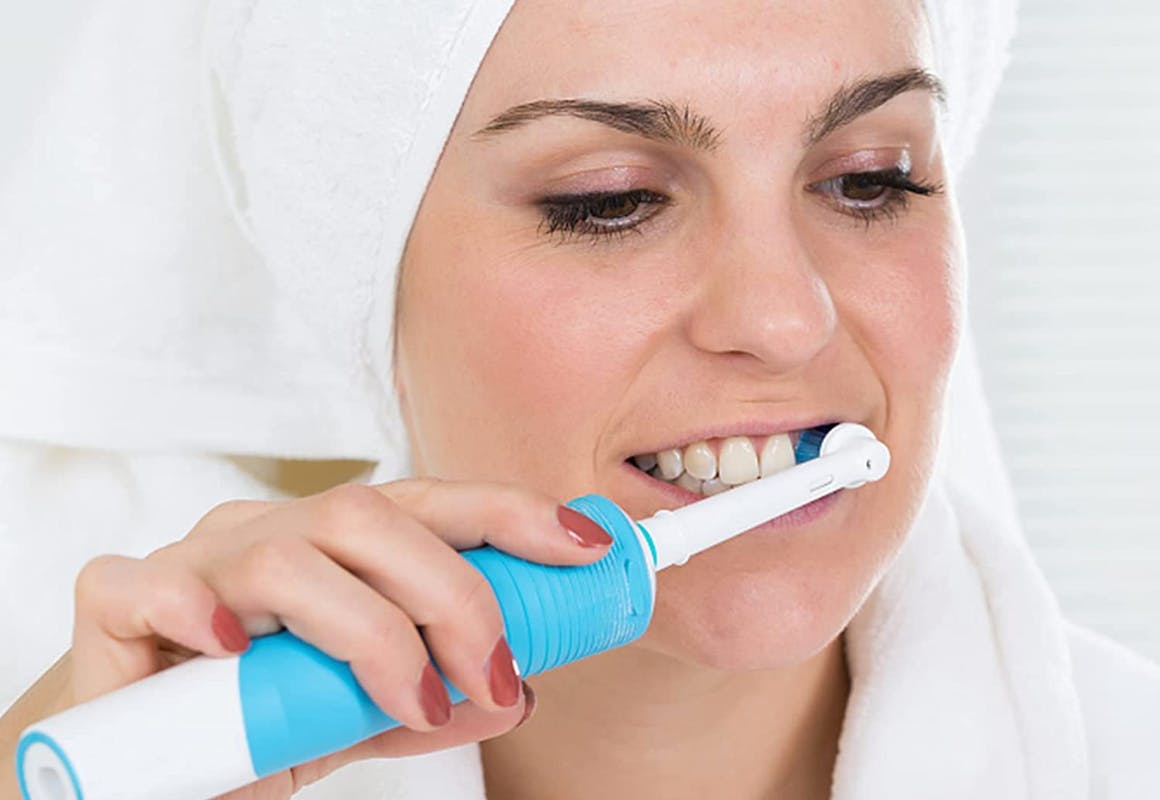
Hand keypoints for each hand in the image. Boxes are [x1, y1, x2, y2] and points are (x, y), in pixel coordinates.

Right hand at [0, 479, 612, 798]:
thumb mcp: (361, 712)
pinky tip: (232, 652)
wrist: (135, 759)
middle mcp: (273, 533)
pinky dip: (195, 610)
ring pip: (286, 550)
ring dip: (368, 627)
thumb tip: (512, 691)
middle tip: (496, 674)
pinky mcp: (118, 601)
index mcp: (337, 546)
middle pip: (370, 516)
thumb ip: (430, 699)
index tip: (586, 544)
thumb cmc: (251, 717)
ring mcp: (196, 560)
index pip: (433, 505)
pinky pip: (149, 584)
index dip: (511, 513)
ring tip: (410, 701)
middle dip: (454, 591)